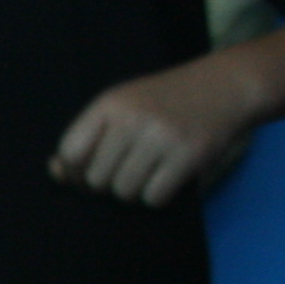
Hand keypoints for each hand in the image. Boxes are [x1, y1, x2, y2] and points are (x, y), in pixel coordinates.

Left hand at [50, 59, 262, 206]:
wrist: (227, 84)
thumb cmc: (165, 102)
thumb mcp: (123, 107)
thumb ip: (88, 138)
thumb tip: (56, 173)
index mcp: (110, 103)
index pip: (69, 154)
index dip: (77, 171)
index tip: (95, 167)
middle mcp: (132, 119)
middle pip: (95, 181)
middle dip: (110, 181)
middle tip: (133, 165)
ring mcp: (161, 137)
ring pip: (123, 193)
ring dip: (135, 191)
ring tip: (151, 169)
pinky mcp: (188, 155)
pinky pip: (153, 199)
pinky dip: (159, 195)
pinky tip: (169, 175)